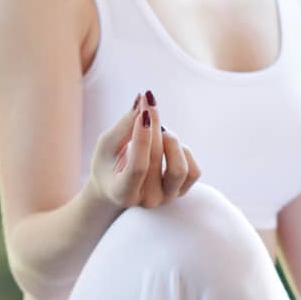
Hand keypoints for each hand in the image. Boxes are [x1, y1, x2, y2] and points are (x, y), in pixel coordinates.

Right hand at [87, 90, 201, 209]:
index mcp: (123, 193)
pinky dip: (183, 152)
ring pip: (179, 169)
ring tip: (159, 131)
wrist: (118, 186)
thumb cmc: (108, 164)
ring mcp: (167, 197)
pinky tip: (169, 145)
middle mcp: (147, 199)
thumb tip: (142, 100)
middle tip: (147, 101)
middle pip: (156, 159)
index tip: (143, 111)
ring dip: (170, 142)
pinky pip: (193, 171)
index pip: (138, 167)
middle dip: (153, 125)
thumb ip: (123, 126)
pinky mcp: (182, 191)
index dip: (142, 138)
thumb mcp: (107, 146)